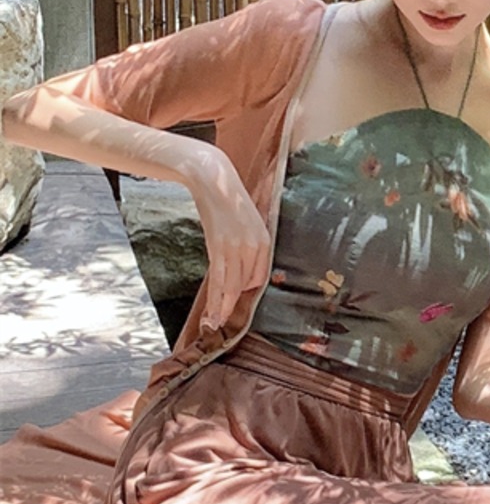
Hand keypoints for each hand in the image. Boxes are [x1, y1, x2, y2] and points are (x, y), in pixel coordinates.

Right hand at [184, 144, 271, 330]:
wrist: (213, 179)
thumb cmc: (228, 201)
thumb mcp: (246, 223)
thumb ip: (247, 245)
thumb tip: (239, 269)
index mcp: (264, 240)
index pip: (258, 277)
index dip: (244, 291)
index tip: (233, 303)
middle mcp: (255, 246)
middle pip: (245, 285)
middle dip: (232, 306)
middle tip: (221, 324)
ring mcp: (237, 247)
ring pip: (231, 286)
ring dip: (222, 309)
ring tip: (214, 325)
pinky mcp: (220, 246)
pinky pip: (219, 279)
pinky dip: (216, 298)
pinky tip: (212, 311)